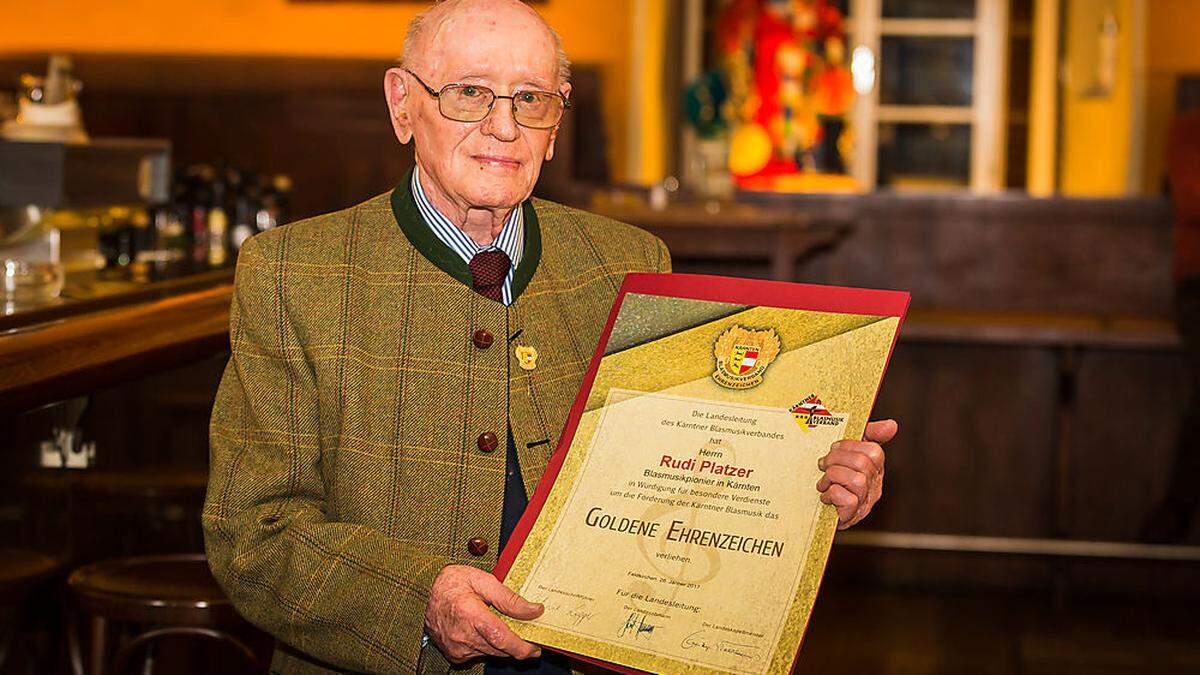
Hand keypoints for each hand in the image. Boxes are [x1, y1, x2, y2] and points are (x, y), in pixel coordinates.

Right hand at [424, 564, 543, 663]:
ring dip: (502, 643)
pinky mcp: (454, 654)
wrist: (423, 593)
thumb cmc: (452, 583)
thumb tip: (534, 610)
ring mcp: (457, 648)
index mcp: (470, 614)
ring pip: (492, 652)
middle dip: (517, 643)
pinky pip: (480, 653)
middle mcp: (462, 636)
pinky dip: (488, 644)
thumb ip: (509, 598)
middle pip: (500, 648)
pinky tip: (483, 629)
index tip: (536, 647)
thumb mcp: (482, 579)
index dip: (522, 646)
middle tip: (526, 630)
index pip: (501, 638)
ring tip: (501, 623)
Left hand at [816, 419, 895, 529]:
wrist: (817, 511)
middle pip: (862, 463)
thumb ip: (868, 435)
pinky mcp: (852, 516)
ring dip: (832, 477)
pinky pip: (848, 500)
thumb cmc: (834, 478)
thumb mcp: (847, 452)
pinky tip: (826, 497)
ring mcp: (865, 502)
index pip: (873, 451)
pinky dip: (832, 495)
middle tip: (823, 464)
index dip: (849, 445)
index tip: (833, 448)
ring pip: (857, 481)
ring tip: (824, 482)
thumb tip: (892, 425)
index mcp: (875, 468)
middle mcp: (874, 486)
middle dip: (836, 459)